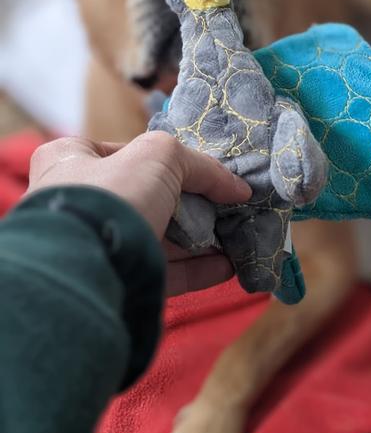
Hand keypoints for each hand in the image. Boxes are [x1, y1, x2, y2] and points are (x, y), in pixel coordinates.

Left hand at [28, 133, 251, 292]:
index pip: (125, 152)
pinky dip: (197, 269)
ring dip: (200, 238)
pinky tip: (227, 266)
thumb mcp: (159, 156)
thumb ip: (200, 166)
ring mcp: (99, 245)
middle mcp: (80, 202)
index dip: (165, 159)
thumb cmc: (113, 195)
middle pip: (148, 197)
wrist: (87, 269)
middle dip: (190, 204)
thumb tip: (236, 187)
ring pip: (159, 237)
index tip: (203, 172)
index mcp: (71, 160)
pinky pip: (164, 272)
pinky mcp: (118, 280)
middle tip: (226, 207)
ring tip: (235, 236)